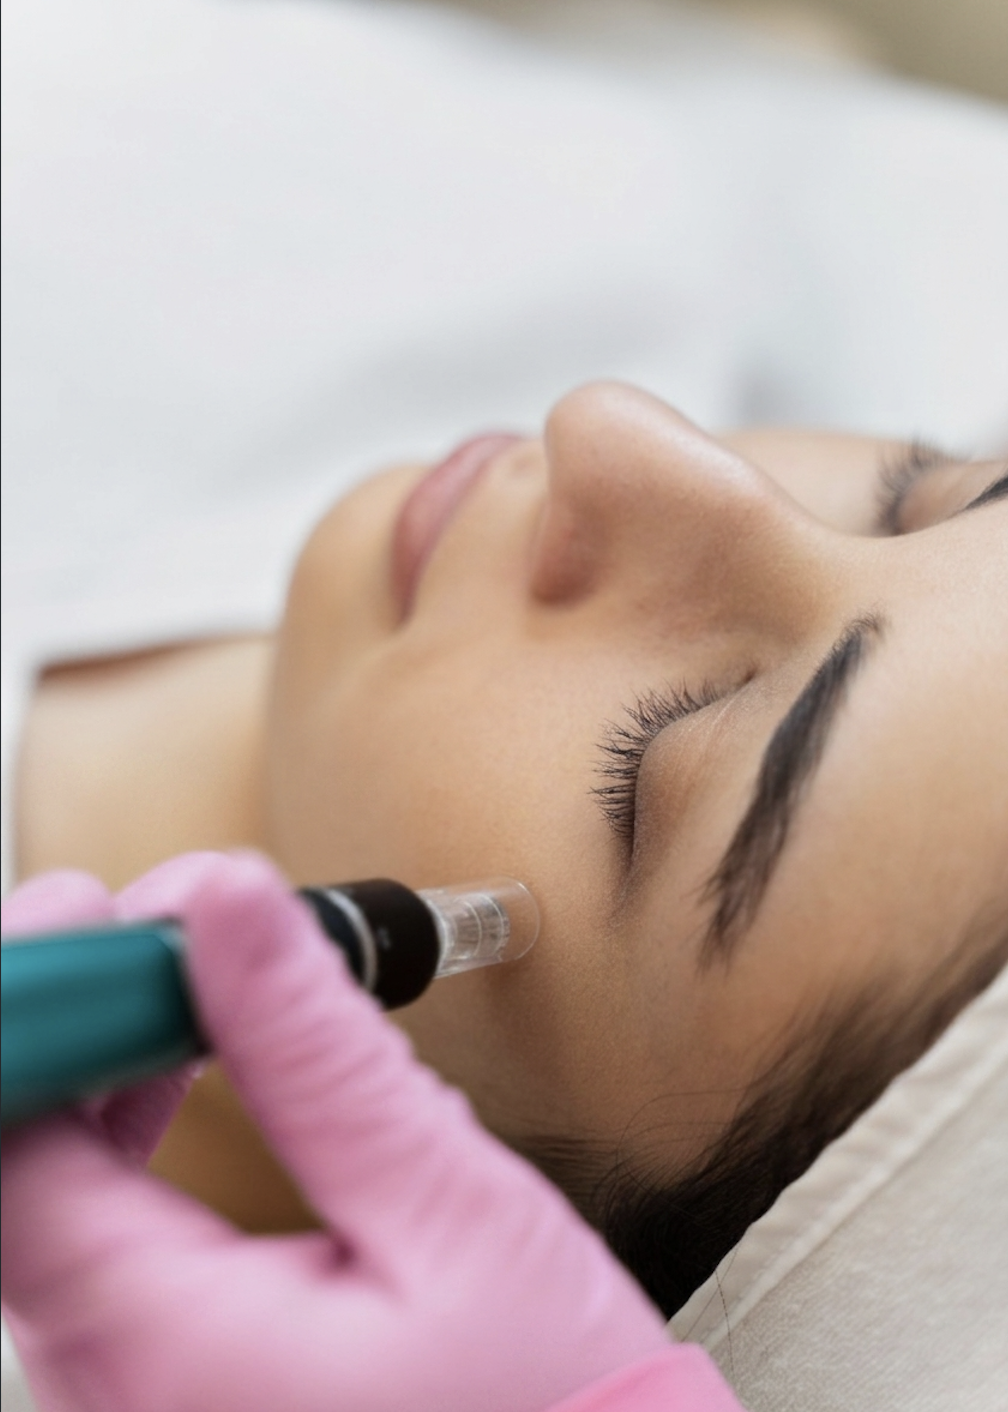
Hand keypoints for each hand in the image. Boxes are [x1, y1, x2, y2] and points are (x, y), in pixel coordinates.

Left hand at [2, 852, 669, 1411]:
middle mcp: (113, 1388)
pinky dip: (120, 1131)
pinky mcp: (163, 1387)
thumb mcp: (452, 1216)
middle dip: (79, 1013)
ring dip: (99, 1061)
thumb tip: (238, 914)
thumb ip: (325, 1057)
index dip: (40, 1003)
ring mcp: (129, 1396)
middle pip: (15, 1162)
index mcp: (166, 1351)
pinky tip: (174, 1065)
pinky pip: (90, 1243)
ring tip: (184, 972)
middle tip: (161, 923)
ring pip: (45, 1197)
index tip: (100, 911)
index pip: (15, 1149)